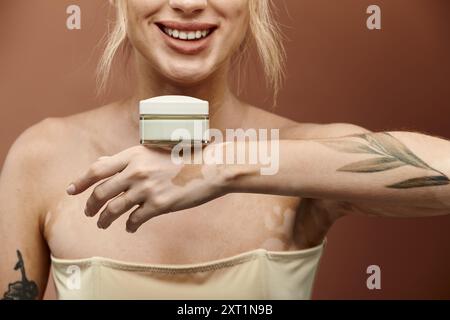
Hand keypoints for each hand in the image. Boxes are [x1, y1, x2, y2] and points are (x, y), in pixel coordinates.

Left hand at [66, 145, 229, 232]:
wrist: (211, 167)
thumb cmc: (184, 157)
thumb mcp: (153, 151)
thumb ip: (129, 159)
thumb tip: (103, 163)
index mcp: (134, 155)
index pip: (98, 169)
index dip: (80, 181)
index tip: (71, 190)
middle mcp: (137, 171)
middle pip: (101, 192)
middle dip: (90, 206)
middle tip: (89, 213)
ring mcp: (147, 189)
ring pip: (114, 209)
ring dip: (105, 220)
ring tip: (103, 225)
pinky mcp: (160, 205)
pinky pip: (135, 220)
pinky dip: (130, 226)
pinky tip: (130, 228)